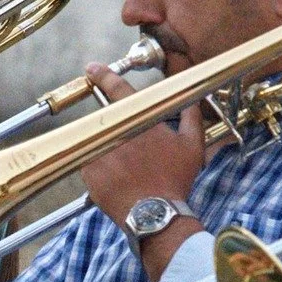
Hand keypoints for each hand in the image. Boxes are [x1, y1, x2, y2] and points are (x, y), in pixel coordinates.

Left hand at [79, 66, 205, 224]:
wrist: (155, 214)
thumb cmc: (175, 179)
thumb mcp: (193, 146)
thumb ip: (192, 117)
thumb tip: (192, 99)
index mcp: (139, 120)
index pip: (117, 89)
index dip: (103, 75)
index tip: (92, 68)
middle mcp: (115, 131)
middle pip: (106, 119)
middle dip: (114, 130)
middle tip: (128, 150)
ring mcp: (98, 151)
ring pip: (97, 142)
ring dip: (108, 151)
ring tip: (127, 172)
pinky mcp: (88, 171)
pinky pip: (90, 163)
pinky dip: (101, 169)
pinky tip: (118, 182)